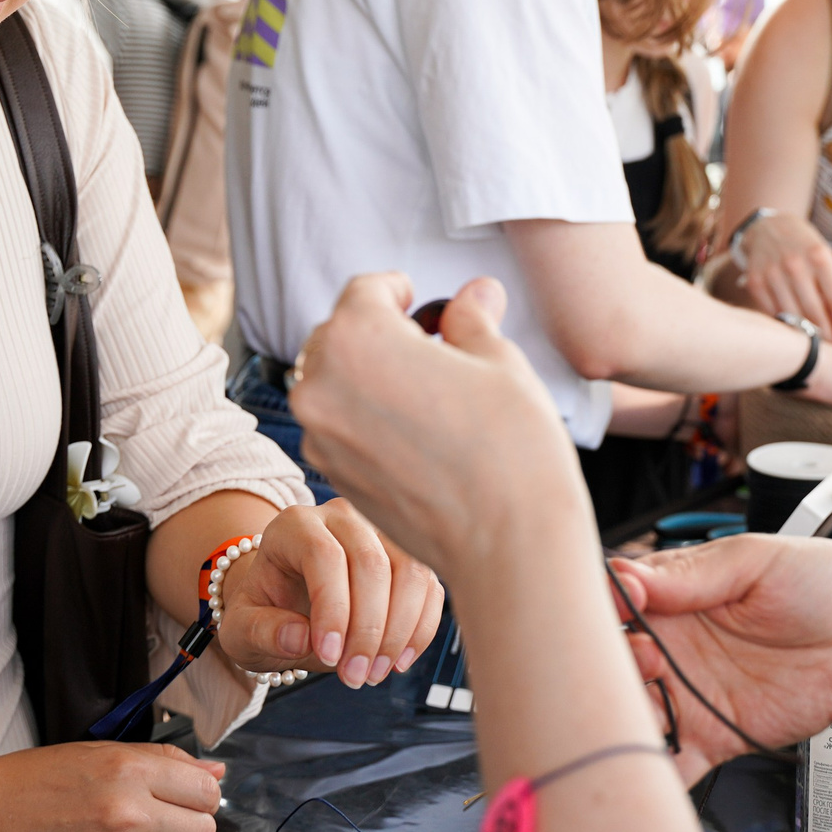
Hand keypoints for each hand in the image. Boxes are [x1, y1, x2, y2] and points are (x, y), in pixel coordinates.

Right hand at [0, 742, 223, 831]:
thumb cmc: (30, 782)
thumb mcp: (97, 753)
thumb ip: (163, 762)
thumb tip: (217, 772)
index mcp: (128, 770)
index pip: (207, 790)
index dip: (201, 794)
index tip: (185, 796)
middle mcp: (127, 815)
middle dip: (191, 826)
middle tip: (164, 820)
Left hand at [213, 499, 444, 688]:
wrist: (287, 606)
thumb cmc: (264, 612)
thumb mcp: (242, 629)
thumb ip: (263, 632)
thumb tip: (300, 638)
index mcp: (294, 525)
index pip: (324, 555)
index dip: (333, 609)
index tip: (330, 658)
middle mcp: (341, 517)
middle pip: (372, 562)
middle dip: (369, 629)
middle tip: (355, 677)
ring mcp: (381, 532)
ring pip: (411, 572)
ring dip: (398, 632)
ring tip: (374, 674)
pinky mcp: (408, 555)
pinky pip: (430, 587)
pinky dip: (420, 629)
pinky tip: (398, 661)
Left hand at [288, 273, 587, 587]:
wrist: (508, 540)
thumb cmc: (510, 447)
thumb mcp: (499, 362)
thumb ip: (472, 319)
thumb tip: (475, 295)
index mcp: (357, 336)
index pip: (366, 290)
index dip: (398, 291)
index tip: (417, 302)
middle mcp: (322, 383)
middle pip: (339, 335)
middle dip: (379, 334)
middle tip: (430, 350)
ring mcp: (321, 433)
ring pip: (332, 383)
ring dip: (367, 378)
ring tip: (425, 396)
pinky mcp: (332, 473)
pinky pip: (337, 426)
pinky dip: (364, 419)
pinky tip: (415, 434)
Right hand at [612, 536, 831, 780]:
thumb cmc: (824, 588)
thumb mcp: (758, 560)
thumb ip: (693, 573)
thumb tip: (631, 577)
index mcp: (675, 596)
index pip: (613, 603)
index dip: (604, 609)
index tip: (620, 608)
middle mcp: (672, 647)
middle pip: (610, 664)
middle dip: (611, 666)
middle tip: (645, 658)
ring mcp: (688, 694)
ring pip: (629, 713)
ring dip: (623, 716)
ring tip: (650, 704)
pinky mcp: (712, 738)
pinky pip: (671, 762)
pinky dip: (653, 773)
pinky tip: (647, 768)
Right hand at [733, 212, 831, 348]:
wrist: (768, 227)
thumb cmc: (805, 247)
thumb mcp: (824, 258)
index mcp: (819, 257)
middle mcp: (795, 265)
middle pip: (816, 314)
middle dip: (830, 339)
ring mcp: (772, 274)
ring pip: (793, 318)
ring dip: (808, 338)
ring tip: (820, 351)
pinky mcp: (755, 282)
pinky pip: (773, 314)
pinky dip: (785, 328)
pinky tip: (794, 337)